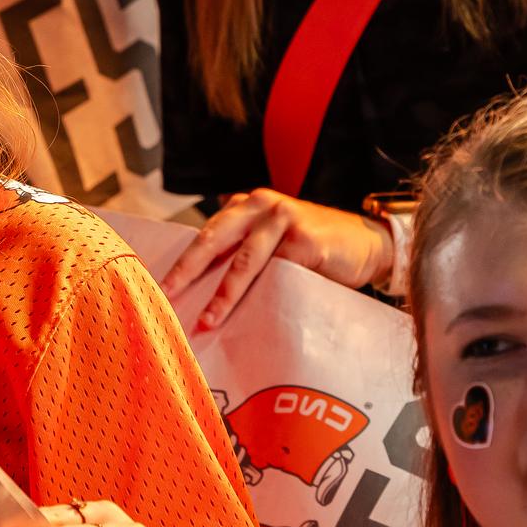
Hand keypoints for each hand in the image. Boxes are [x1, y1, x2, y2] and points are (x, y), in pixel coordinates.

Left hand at [162, 189, 391, 330]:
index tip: (158, 288)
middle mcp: (259, 206)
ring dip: (224, 294)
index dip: (181, 263)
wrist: (368, 243)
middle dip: (186, 271)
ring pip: (243, 261)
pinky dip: (260, 296)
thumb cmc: (312, 249)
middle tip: (166, 296)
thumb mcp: (270, 244)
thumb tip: (198, 294)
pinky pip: (277, 271)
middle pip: (213, 240)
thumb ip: (241, 256)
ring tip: (208, 320)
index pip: (204, 235)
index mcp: (244, 207)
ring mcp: (283, 219)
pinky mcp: (306, 239)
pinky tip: (251, 315)